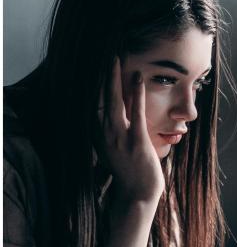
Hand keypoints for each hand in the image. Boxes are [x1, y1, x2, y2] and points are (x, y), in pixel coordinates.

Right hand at [99, 58, 164, 204]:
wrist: (137, 195)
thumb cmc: (128, 171)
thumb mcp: (113, 147)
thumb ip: (110, 128)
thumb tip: (114, 110)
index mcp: (97, 134)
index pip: (90, 102)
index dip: (89, 82)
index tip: (89, 63)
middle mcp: (103, 134)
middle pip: (98, 97)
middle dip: (99, 74)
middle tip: (101, 51)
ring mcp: (119, 137)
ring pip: (114, 101)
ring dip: (114, 78)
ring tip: (115, 57)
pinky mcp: (136, 141)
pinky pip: (135, 113)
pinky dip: (136, 93)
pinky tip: (138, 77)